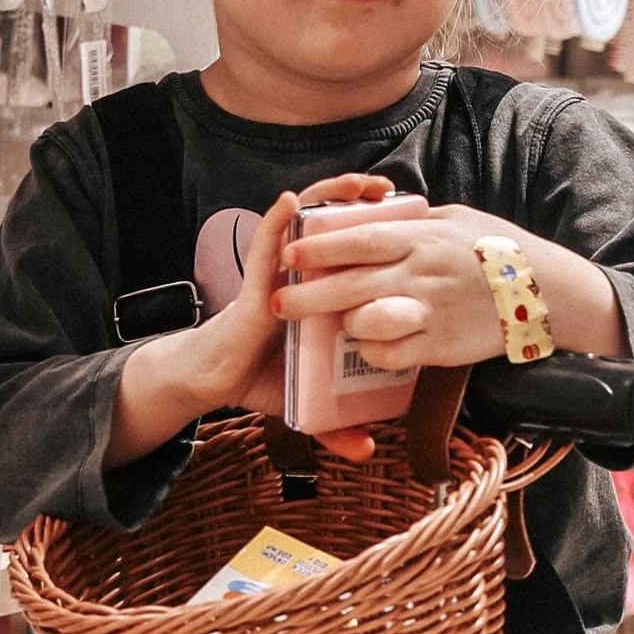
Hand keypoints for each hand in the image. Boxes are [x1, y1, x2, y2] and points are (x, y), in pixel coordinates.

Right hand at [106, 178, 402, 465]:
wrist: (217, 382)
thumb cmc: (264, 378)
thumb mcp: (311, 403)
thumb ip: (339, 425)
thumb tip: (369, 450)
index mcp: (325, 296)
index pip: (354, 254)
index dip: (382, 232)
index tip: (416, 220)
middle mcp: (305, 280)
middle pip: (337, 229)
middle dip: (364, 204)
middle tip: (393, 189)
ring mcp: (280, 278)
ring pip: (307, 228)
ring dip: (329, 199)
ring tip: (358, 183)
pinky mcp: (255, 287)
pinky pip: (265, 249)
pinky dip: (276, 225)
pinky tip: (289, 204)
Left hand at [281, 200, 633, 380]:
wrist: (548, 291)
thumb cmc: (500, 249)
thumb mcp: (457, 220)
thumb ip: (415, 221)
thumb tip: (382, 213)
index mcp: (422, 237)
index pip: (358, 239)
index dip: (319, 247)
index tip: (288, 253)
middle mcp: (422, 273)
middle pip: (351, 285)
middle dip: (308, 295)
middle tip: (277, 303)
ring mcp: (432, 311)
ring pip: (368, 323)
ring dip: (342, 326)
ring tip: (331, 326)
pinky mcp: (443, 345)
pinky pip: (393, 354)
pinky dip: (372, 353)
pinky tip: (367, 348)